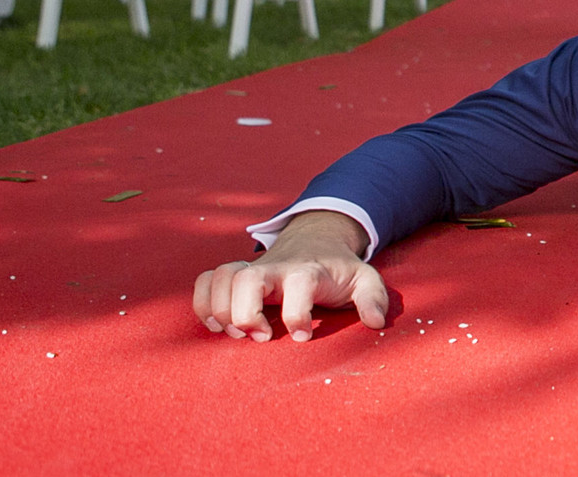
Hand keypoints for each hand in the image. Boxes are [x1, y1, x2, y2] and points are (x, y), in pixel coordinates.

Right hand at [192, 210, 388, 342]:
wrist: (317, 240)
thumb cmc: (338, 268)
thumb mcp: (365, 279)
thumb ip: (373, 297)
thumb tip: (376, 322)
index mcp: (309, 269)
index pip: (299, 282)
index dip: (297, 312)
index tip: (303, 335)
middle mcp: (276, 267)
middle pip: (249, 278)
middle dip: (247, 312)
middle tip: (262, 338)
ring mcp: (253, 269)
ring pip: (222, 276)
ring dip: (219, 308)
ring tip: (236, 334)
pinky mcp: (236, 275)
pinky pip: (205, 279)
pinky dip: (201, 301)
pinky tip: (215, 325)